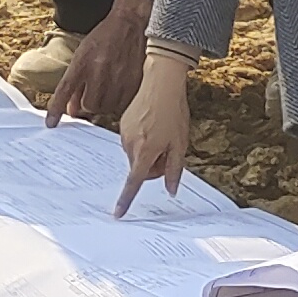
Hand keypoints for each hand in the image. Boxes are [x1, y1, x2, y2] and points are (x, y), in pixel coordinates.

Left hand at [43, 0, 153, 129]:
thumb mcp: (83, 54)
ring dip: (104, 104)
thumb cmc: (104, 38)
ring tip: (107, 87)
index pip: (65, 90)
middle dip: (88, 103)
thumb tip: (71, 110)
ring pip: (106, 108)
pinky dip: (118, 102)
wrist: (130, 23)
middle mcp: (99, 72)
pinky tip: (119, 87)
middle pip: (89, 106)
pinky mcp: (133, 83)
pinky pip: (122, 106)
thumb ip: (76, 82)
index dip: (57, 109)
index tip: (51, 124)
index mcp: (83, 62)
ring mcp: (118, 78)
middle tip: (92, 93)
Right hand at [113, 50, 193, 215]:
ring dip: (149, 152)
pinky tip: (154, 124)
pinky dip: (143, 140)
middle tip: (169, 149)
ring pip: (136, 156)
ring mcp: (124, 134)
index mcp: (145, 151)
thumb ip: (174, 170)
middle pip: (140, 169)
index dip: (126, 199)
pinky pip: (132, 143)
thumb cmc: (173, 112)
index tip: (117, 213)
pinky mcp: (122, 125)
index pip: (135, 182)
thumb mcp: (180, 143)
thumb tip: (171, 189)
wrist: (161, 82)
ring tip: (162, 132)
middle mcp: (131, 145)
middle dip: (153, 166)